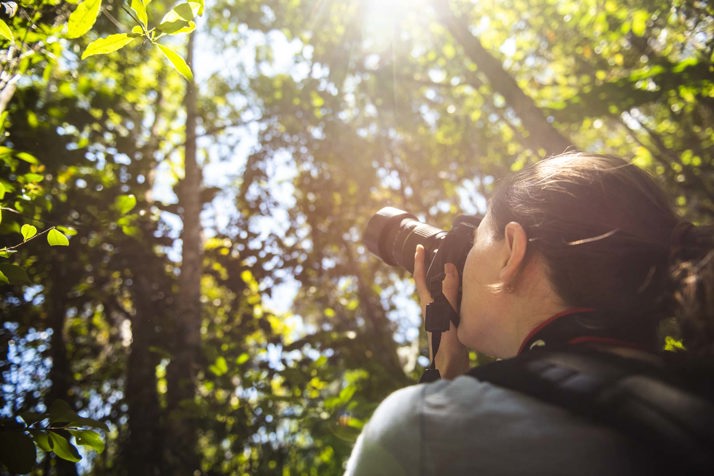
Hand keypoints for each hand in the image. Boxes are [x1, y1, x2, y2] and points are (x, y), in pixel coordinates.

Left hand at [414, 245, 469, 378]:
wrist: (450, 366)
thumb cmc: (446, 340)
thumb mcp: (447, 312)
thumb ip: (448, 290)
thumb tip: (448, 267)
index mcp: (428, 303)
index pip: (420, 278)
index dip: (419, 262)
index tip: (418, 247)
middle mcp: (432, 307)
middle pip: (430, 283)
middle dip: (433, 268)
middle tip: (440, 252)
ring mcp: (441, 315)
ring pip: (442, 292)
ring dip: (447, 279)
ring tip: (456, 266)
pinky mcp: (450, 322)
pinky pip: (452, 302)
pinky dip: (457, 292)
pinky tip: (467, 291)